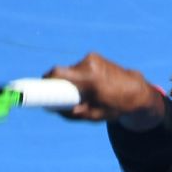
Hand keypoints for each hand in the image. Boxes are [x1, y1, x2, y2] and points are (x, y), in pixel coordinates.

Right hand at [44, 53, 163, 128]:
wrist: (136, 91)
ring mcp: (92, 58)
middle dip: (57, 84)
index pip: (57, 74)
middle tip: (58, 97)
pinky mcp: (94, 57)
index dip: (43, 81)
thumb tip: (49, 107)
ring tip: (81, 94)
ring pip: (70, 70)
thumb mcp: (92, 115)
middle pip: (61, 72)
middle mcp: (89, 64)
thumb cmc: (114, 106)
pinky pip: (78, 68)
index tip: (34, 89)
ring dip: (70, 81)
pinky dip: (78, 77)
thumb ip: (70, 113)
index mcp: (89, 79)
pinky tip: (88, 87)